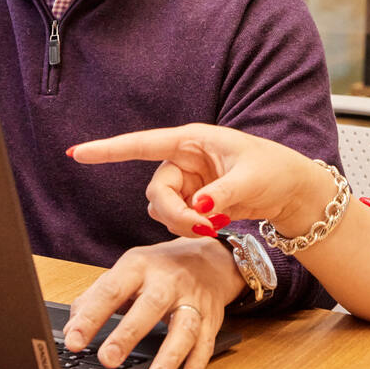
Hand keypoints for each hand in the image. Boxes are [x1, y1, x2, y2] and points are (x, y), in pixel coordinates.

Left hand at [61, 237, 244, 368]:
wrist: (210, 257)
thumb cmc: (160, 269)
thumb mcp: (126, 272)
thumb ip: (95, 298)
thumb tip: (71, 330)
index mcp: (139, 267)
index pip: (111, 290)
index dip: (91, 316)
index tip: (73, 341)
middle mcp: (168, 281)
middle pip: (150, 306)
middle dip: (128, 334)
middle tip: (108, 360)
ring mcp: (192, 299)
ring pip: (184, 327)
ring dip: (170, 356)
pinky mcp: (211, 318)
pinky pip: (206, 342)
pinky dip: (197, 364)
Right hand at [70, 123, 338, 240]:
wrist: (292, 191)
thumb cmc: (276, 171)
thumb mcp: (252, 180)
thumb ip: (223, 194)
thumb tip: (199, 207)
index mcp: (193, 141)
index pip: (142, 143)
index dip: (108, 150)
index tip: (77, 154)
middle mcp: (184, 159)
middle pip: (156, 190)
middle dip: (174, 213)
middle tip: (202, 227)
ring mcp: (188, 181)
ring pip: (163, 208)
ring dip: (182, 223)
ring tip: (215, 224)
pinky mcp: (194, 200)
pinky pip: (176, 218)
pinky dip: (190, 227)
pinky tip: (215, 225)